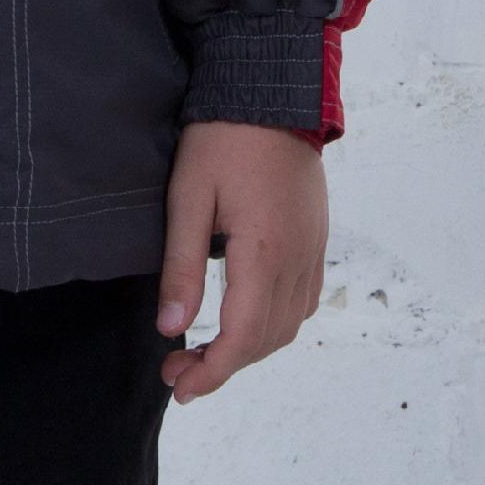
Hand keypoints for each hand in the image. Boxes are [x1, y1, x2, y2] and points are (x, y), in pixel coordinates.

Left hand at [157, 119, 327, 403]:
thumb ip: (180, 268)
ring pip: (288, 325)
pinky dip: (269, 325)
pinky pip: (300, 301)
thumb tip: (169, 327)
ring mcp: (313, 251)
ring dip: (247, 349)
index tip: (180, 389)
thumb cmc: (222, 141)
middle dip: (223, 366)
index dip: (213, 371)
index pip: (244, 335)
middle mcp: (299, 260)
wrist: (272, 95)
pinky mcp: (315, 241)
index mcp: (266, 252)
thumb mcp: (187, 200)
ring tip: (199, 353)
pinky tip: (236, 321)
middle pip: (268, 339)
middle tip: (176, 372)